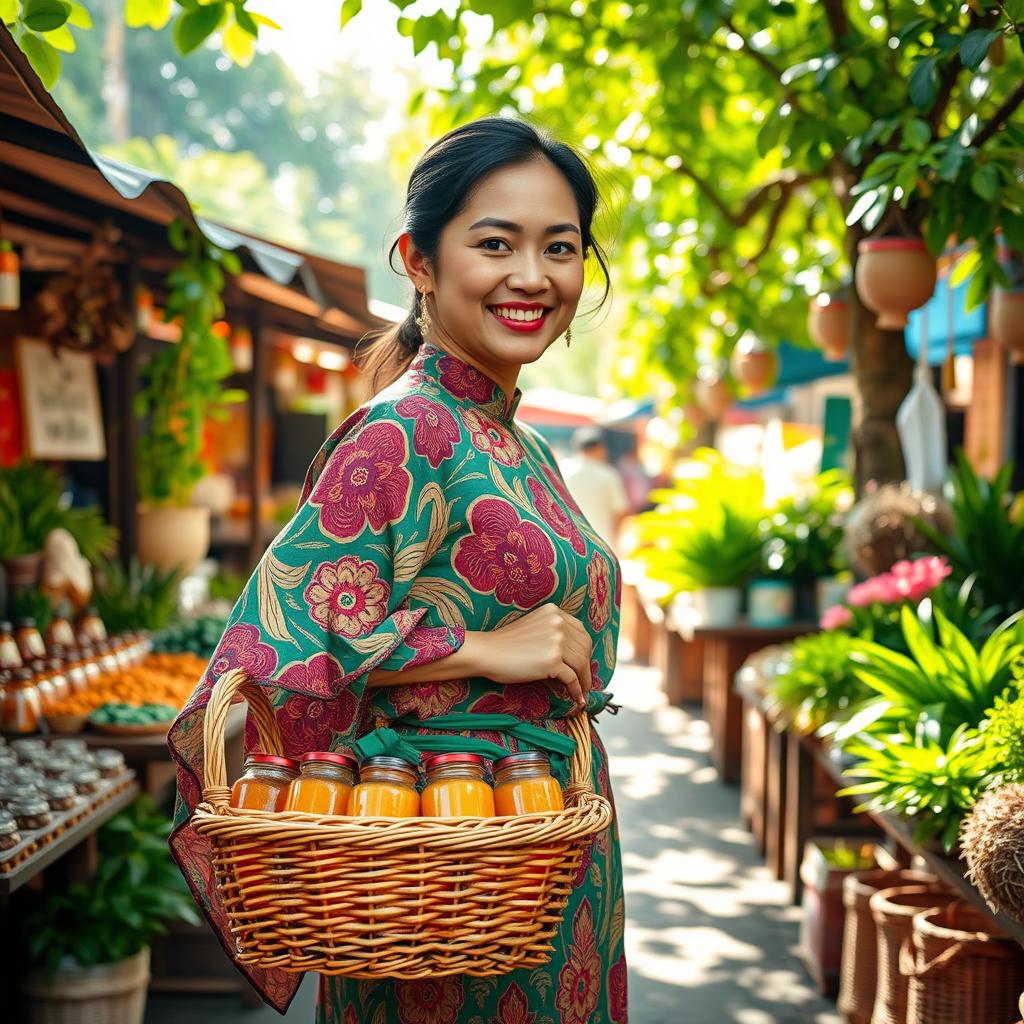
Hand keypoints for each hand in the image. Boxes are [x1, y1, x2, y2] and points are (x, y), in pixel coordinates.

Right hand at [466, 603, 592, 707]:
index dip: (585, 650)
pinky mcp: (552, 660)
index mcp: (554, 612)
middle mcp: (558, 623)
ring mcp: (556, 641)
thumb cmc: (505, 643)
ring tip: (584, 692)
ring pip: (581, 664)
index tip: (584, 663)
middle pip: (584, 648)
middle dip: (587, 667)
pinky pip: (572, 679)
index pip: (581, 632)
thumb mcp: (534, 626)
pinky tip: (577, 698)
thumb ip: (552, 631)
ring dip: (585, 681)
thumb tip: (572, 652)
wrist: (487, 652)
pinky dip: (577, 691)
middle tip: (586, 681)